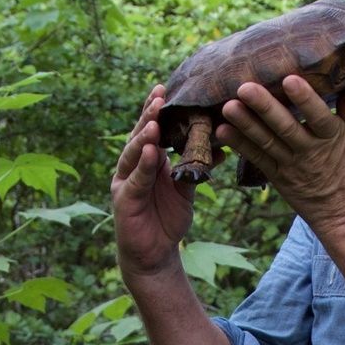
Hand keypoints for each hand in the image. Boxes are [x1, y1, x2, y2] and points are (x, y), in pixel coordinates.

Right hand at [112, 85, 194, 281]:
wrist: (156, 255)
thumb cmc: (167, 219)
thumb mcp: (186, 190)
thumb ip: (195, 168)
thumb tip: (220, 147)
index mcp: (147, 160)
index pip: (151, 130)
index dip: (156, 111)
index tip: (165, 89)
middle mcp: (132, 166)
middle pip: (139, 135)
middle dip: (149, 115)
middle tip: (159, 96)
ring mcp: (125, 181)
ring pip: (133, 153)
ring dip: (143, 136)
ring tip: (154, 120)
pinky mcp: (123, 200)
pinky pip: (135, 179)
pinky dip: (142, 165)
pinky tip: (150, 151)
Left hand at [220, 75, 344, 235]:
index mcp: (332, 139)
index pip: (318, 116)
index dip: (304, 99)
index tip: (290, 79)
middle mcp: (308, 152)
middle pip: (284, 127)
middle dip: (264, 107)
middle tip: (245, 88)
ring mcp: (290, 166)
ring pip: (266, 142)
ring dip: (245, 124)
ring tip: (227, 106)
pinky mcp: (277, 177)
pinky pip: (256, 159)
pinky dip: (240, 145)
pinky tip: (223, 131)